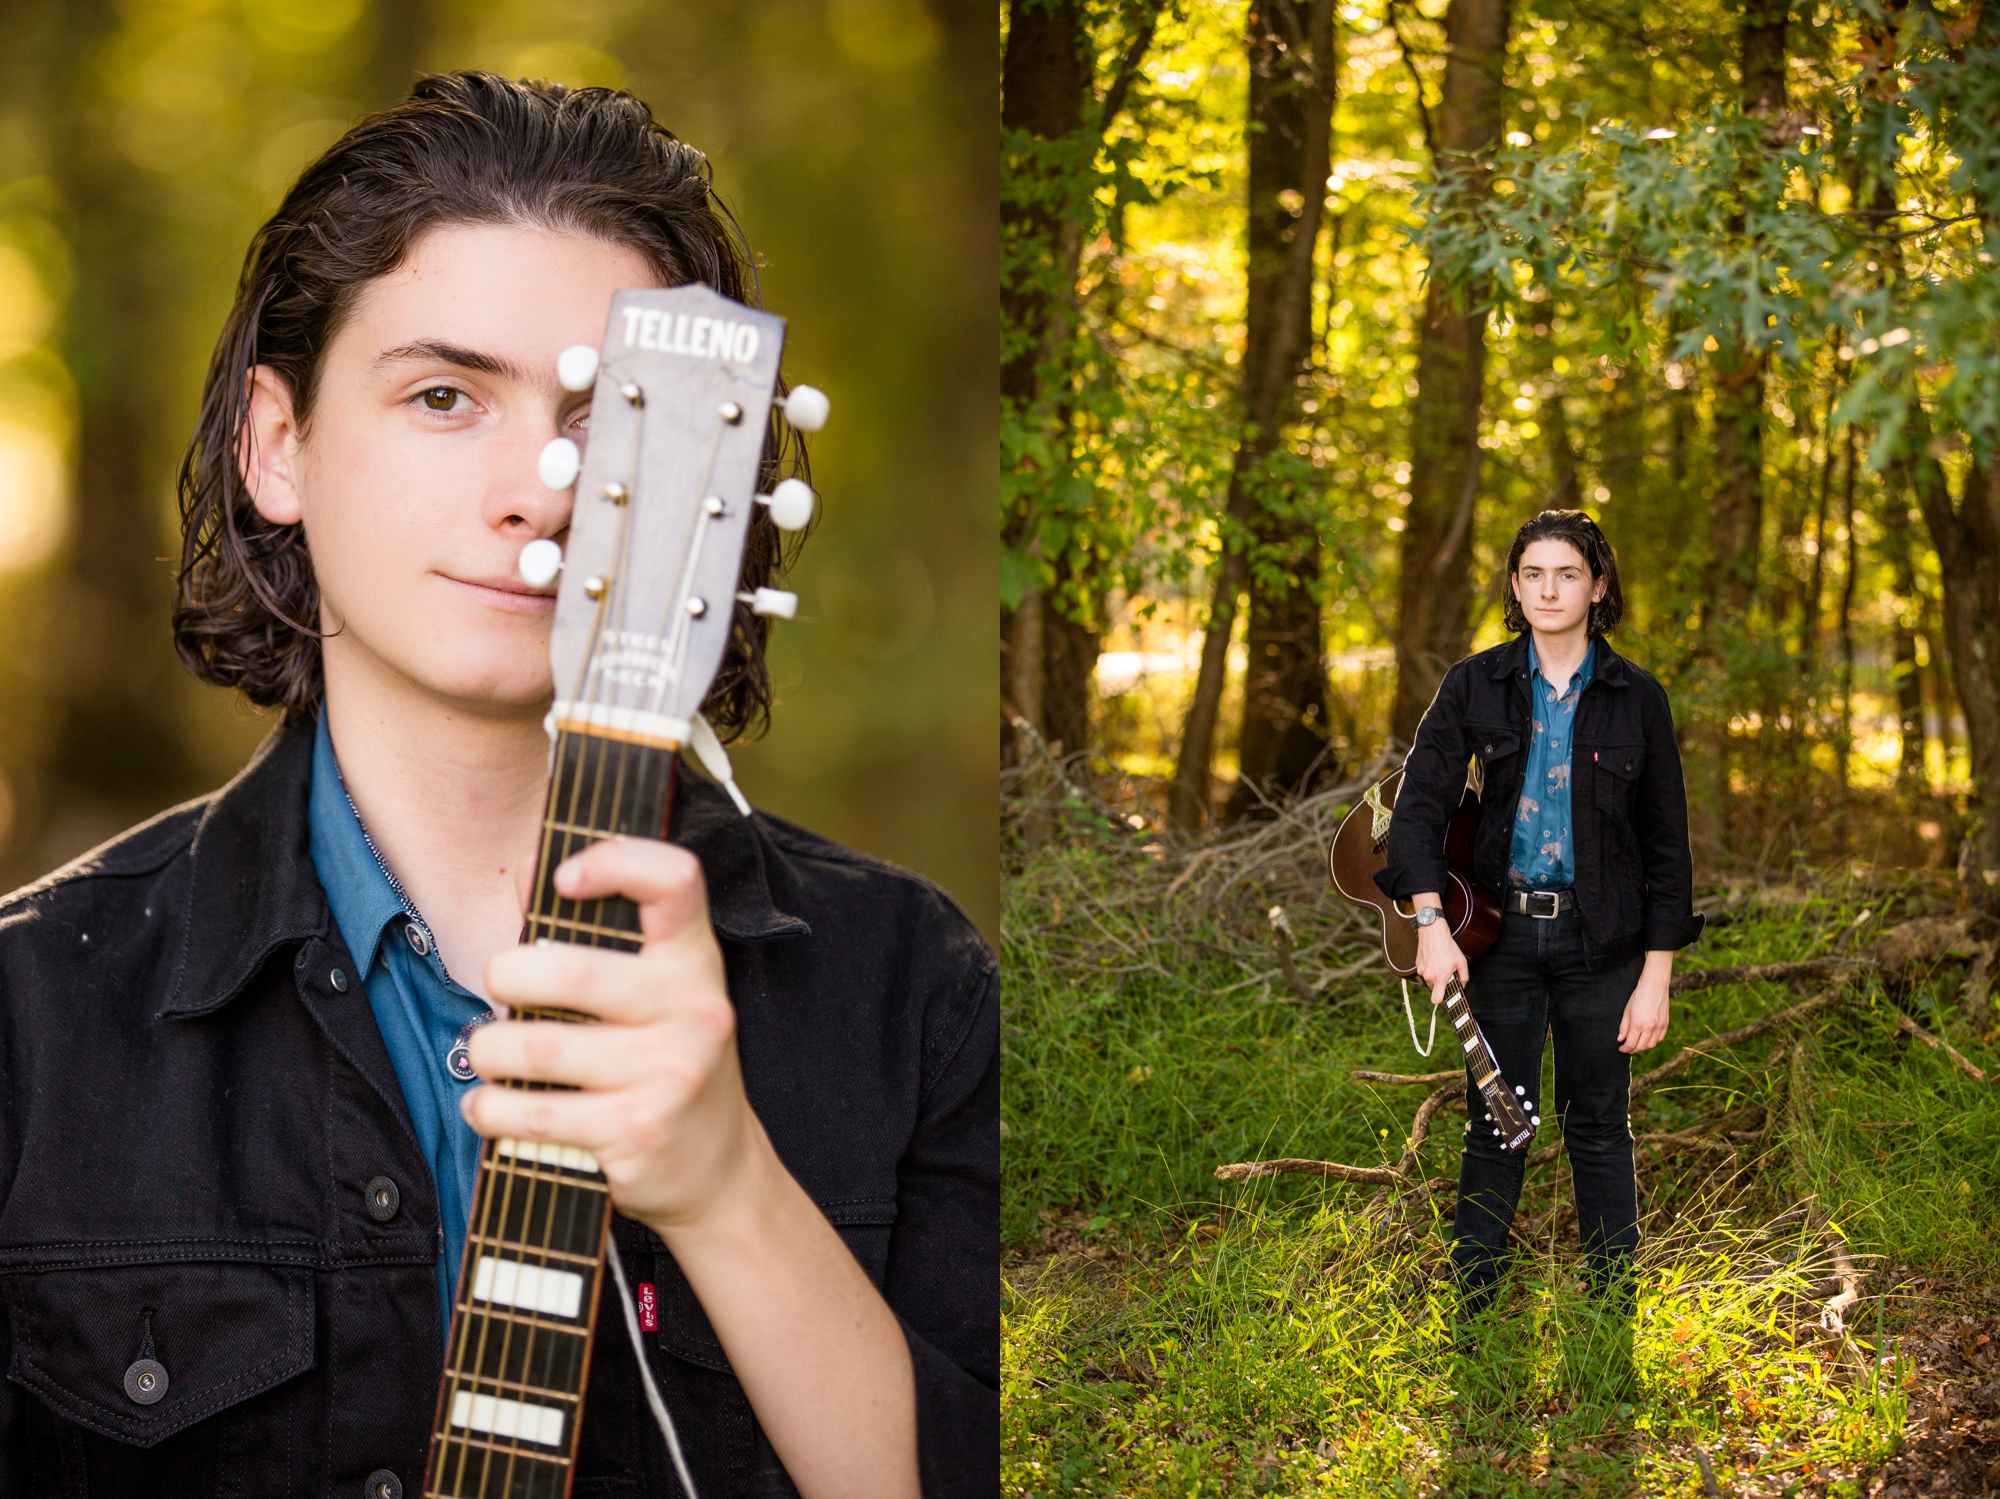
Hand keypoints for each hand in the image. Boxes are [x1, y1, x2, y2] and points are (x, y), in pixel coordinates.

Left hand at [462, 835, 761, 1234]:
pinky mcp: (637, 1132)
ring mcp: (669, 1073)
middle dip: (505, 976)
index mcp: (696, 962)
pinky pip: (532, 1112)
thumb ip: (596, 936)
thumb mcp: (655, 994)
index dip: (616, 859)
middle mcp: (694, 1010)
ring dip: (487, 1051)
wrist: (717, 1173)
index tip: (564, 879)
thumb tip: (530, 868)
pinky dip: (488, 1110)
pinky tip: (489, 1108)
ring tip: (487, 1055)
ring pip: (536, 1048)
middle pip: (571, 969)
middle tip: (498, 988)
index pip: (676, 879)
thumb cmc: (665, 1065)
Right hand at [1414, 916, 1468, 1005]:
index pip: (1436, 999)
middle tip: (1446, 973)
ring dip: (1434, 975)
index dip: (1441, 1000)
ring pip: (1428, 979)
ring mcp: (1421, 970)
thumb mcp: (1461, 962)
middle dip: (1440, 983)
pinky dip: (1429, 968)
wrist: (1433, 932)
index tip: (1445, 995)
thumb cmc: (1448, 947)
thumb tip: (1462, 985)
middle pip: (1433, 988)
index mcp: (1440, 978)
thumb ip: (1464, 977)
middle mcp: (1428, 976)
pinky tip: (1434, 958)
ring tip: (1440, 963)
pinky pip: (1424, 971)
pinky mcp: (1417, 964)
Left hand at [1618, 955, 1672, 1053]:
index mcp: (1638, 1024)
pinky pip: (1659, 1038)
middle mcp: (1650, 1027)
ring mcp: (1659, 1026)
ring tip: (1636, 1045)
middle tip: (1627, 1048)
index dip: (1625, 1049)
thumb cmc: (1638, 996)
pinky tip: (1647, 1039)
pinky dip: (1652, 1041)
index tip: (1621, 1049)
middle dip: (1632, 1050)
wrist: (1654, 986)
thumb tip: (1620, 1039)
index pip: (1630, 1044)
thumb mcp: (1627, 1010)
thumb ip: (1623, 1026)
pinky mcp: (1665, 1024)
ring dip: (1642, 1047)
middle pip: (1641, 1047)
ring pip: (1651, 1045)